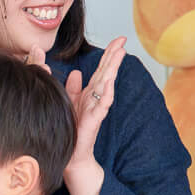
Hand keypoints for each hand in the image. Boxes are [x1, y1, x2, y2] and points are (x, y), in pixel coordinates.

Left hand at [60, 35, 125, 173]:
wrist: (72, 155)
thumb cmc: (73, 130)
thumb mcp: (71, 103)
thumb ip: (74, 88)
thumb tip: (77, 72)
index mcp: (91, 93)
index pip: (102, 69)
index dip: (110, 54)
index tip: (119, 39)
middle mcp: (96, 98)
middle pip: (107, 72)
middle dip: (114, 56)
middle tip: (123, 39)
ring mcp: (97, 108)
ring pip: (107, 85)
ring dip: (113, 69)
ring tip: (120, 54)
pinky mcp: (94, 120)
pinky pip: (102, 105)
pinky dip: (107, 93)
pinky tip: (110, 82)